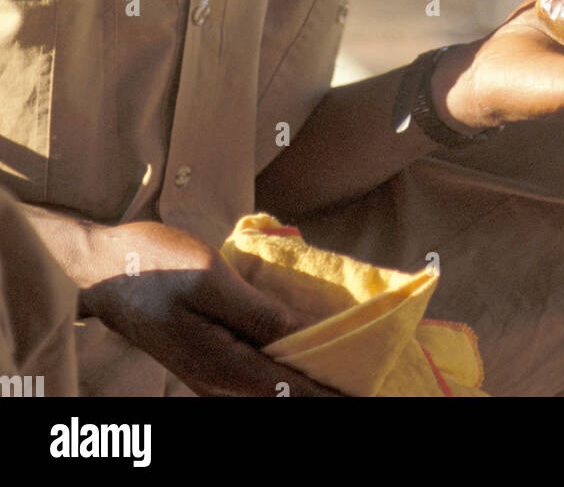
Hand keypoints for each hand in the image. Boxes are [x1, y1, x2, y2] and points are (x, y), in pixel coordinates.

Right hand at [79, 221, 342, 396]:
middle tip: (362, 384)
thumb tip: (308, 335)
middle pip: (279, 397)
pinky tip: (297, 353)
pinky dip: (280, 370)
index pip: (289, 390)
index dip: (329, 394)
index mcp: (222, 364)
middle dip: (320, 392)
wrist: (101, 268)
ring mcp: (209, 373)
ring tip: (341, 373)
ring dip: (302, 382)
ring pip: (266, 390)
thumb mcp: (210, 279)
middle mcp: (217, 381)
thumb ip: (259, 313)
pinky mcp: (205, 359)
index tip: (365, 394)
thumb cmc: (154, 264)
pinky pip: (252, 374)